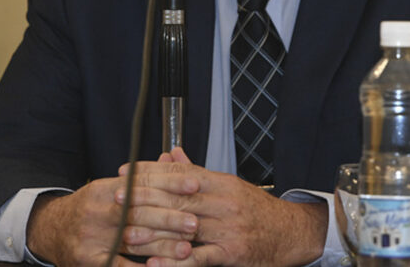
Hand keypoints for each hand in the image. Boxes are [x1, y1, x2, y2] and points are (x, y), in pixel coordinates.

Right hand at [26, 171, 198, 266]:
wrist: (50, 230)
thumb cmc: (89, 207)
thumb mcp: (110, 188)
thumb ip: (141, 177)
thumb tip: (170, 158)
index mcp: (105, 189)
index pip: (142, 182)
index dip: (170, 182)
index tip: (194, 184)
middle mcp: (98, 211)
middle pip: (138, 213)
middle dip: (169, 218)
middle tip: (194, 221)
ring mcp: (92, 237)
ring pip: (132, 241)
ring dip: (161, 246)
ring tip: (185, 249)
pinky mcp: (88, 260)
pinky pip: (117, 266)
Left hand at [119, 148, 327, 266]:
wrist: (290, 232)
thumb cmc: (256, 209)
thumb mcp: (228, 185)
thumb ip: (196, 171)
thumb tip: (171, 154)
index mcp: (221, 183)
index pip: (181, 173)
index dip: (151, 172)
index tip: (126, 172)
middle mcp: (224, 202)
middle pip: (178, 197)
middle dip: (145, 198)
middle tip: (118, 198)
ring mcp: (228, 228)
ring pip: (185, 227)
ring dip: (153, 232)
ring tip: (126, 234)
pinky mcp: (232, 253)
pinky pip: (199, 258)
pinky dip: (176, 261)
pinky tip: (155, 265)